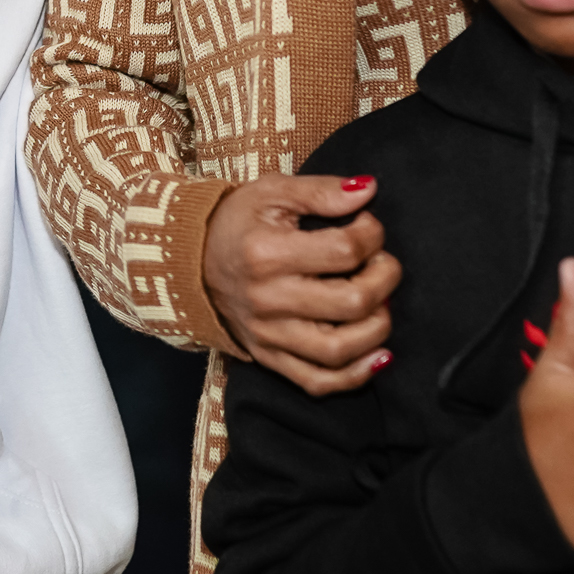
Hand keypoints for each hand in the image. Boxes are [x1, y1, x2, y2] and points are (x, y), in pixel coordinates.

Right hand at [201, 174, 401, 393]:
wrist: (189, 260)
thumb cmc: (237, 223)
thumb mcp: (273, 192)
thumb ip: (322, 190)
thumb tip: (368, 190)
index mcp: (267, 253)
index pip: (345, 250)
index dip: (372, 234)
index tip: (367, 226)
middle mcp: (266, 299)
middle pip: (351, 302)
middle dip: (384, 279)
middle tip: (381, 263)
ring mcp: (267, 334)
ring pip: (338, 350)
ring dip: (377, 328)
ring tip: (381, 304)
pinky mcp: (268, 357)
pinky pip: (317, 382)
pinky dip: (355, 375)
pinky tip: (378, 354)